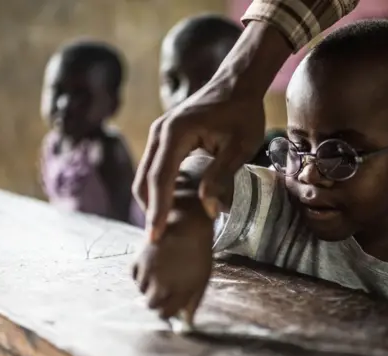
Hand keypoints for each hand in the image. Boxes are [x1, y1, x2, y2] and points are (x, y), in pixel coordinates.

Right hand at [132, 198, 213, 321]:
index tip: (169, 305)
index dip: (166, 311)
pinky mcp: (138, 259)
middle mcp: (162, 284)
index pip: (164, 314)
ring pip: (141, 290)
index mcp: (181, 291)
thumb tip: (187, 322)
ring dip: (148, 286)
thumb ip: (193, 302)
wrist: (187, 225)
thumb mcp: (201, 279)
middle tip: (163, 290)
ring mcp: (149, 271)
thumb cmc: (198, 254)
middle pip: (150, 304)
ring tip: (161, 272)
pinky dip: (140, 274)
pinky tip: (151, 266)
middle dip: (156, 300)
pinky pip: (134, 276)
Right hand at [133, 22, 290, 242]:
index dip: (158, 210)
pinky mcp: (163, 138)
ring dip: (152, 201)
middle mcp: (159, 133)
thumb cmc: (242, 113)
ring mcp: (158, 134)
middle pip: (144, 180)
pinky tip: (168, 206)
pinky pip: (153, 168)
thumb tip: (207, 209)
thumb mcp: (239, 147)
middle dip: (150, 210)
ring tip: (162, 228)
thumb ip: (221, 177)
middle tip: (159, 240)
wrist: (236, 83)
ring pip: (145, 175)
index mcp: (175, 134)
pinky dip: (157, 189)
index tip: (156, 236)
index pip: (160, 179)